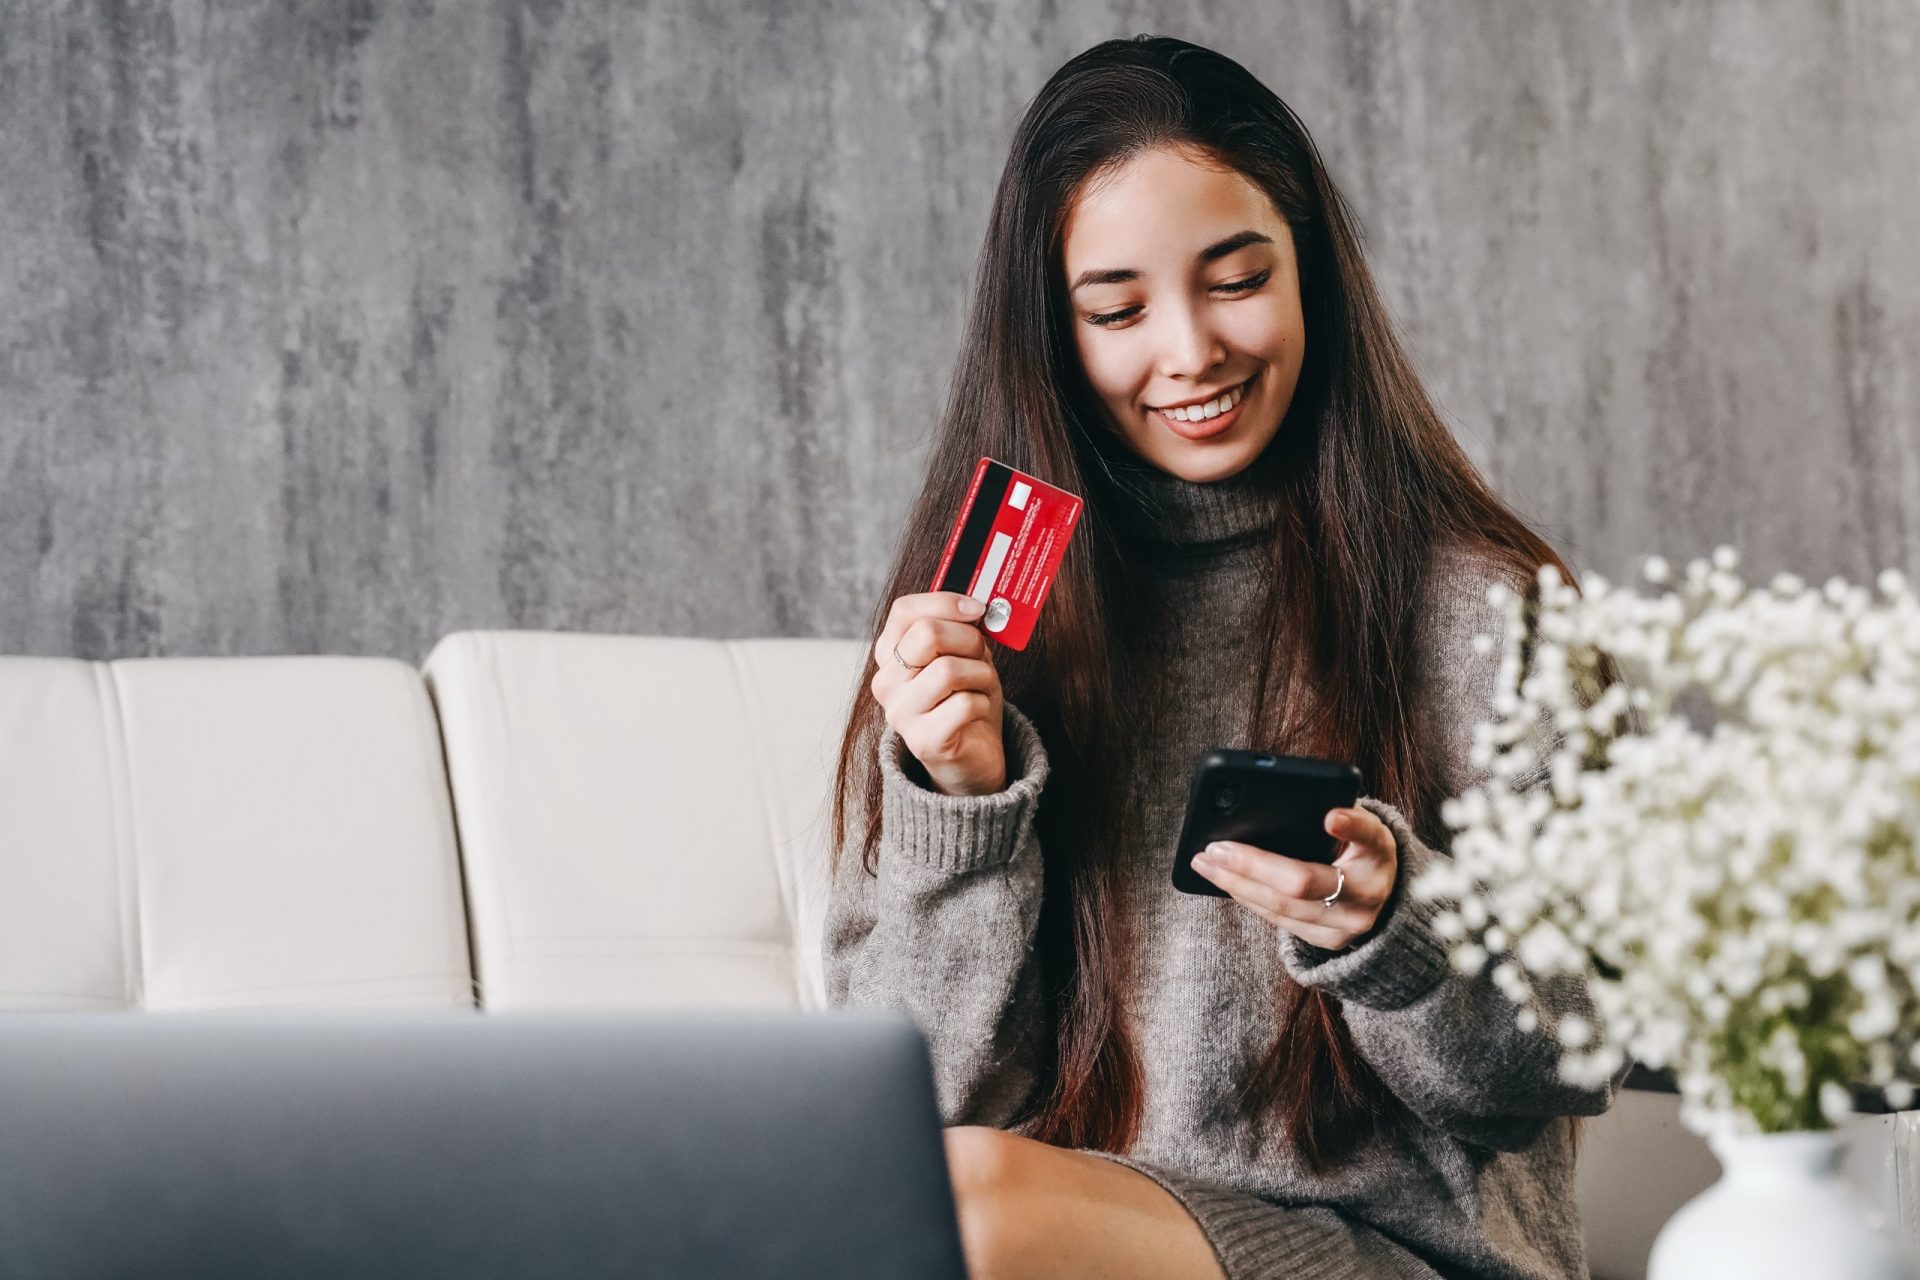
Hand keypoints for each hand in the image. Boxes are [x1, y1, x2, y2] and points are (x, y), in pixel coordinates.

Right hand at [870, 591, 1006, 796]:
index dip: (945, 602)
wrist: (971, 758)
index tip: (977, 609)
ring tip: (982, 687)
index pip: (904, 611)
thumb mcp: (962, 656)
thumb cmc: (965, 699)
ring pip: (948, 669)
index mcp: (890, 655)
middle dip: (969, 639)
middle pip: (926, 634)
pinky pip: (964, 704)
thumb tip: (977, 605)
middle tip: (982, 655)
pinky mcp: (924, 740)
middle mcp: (886, 683)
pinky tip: (979, 712)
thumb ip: (961, 629)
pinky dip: (984, 703)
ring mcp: (901, 713)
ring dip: (981, 674)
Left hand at [1189, 806, 1398, 950]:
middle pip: (1302, 882)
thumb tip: (1272, 804)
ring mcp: (1347, 924)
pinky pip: (1280, 921)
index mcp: (1379, 852)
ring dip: (1237, 884)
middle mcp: (1368, 893)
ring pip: (1283, 908)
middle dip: (1251, 865)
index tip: (1330, 817)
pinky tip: (1226, 882)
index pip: (1369, 835)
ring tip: (1206, 864)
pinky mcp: (1328, 941)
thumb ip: (1333, 814)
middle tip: (1214, 849)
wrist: (1383, 894)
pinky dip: (1249, 899)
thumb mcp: (1359, 824)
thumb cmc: (1360, 848)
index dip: (1351, 827)